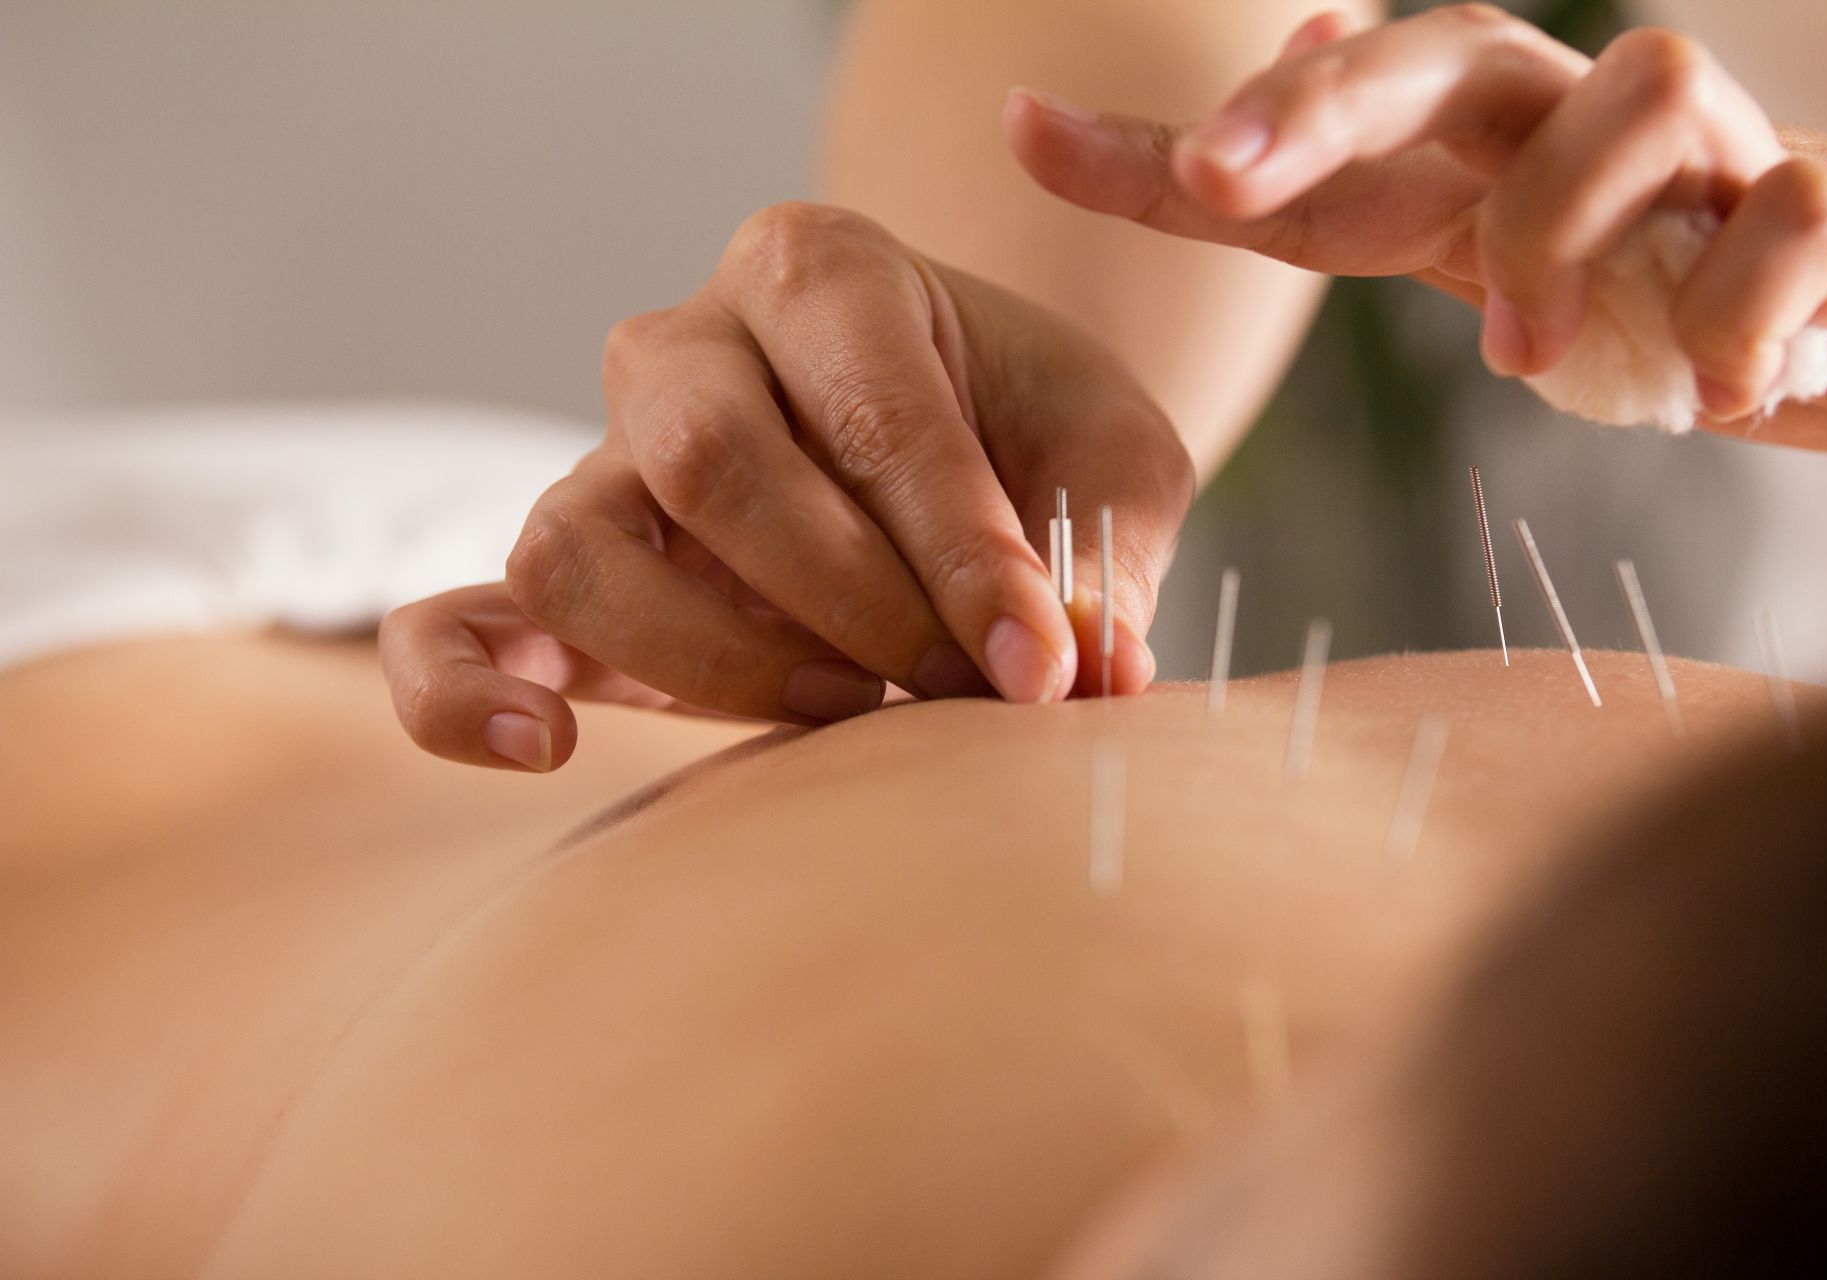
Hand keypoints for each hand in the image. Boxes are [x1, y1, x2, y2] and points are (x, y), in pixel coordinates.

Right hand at [381, 203, 1191, 769]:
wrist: (960, 428)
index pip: (872, 412)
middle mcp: (687, 346)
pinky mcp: (574, 572)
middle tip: (958, 689)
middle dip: (850, 600)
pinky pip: (455, 624)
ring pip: (578, 545)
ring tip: (847, 710)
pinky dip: (464, 692)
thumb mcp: (1106, 461)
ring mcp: (606, 459)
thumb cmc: (1030, 433)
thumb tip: (1093, 671)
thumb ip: (1102, 555)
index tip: (1042, 668)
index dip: (962, 555)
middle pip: (709, 460)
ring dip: (714, 658)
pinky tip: (547, 748)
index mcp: (822, 270)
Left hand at [1006, 5, 1826, 451]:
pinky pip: (1790, 220)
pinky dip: (1743, 317)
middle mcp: (1571, 113)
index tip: (1022, 130)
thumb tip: (1236, 95)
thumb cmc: (1625, 280)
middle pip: (1446, 48)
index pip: (1304, 115)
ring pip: (1639, 93)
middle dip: (1320, 107)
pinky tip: (1723, 396)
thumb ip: (1341, 195)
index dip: (1169, 136)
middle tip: (1226, 184)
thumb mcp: (1460, 245)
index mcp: (1467, 139)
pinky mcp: (1825, 213)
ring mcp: (1707, 149)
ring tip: (1525, 364)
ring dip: (1558, 235)